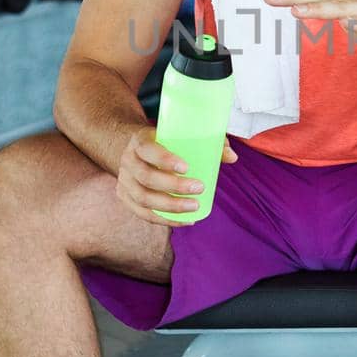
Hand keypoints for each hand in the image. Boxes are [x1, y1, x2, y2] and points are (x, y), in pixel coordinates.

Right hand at [115, 129, 235, 227]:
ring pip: (144, 198)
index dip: (165, 160)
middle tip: (199, 188)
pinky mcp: (125, 198)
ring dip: (170, 206)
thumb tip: (232, 157)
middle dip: (174, 187)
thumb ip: (208, 142)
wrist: (136, 150)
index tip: (187, 168)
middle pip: (147, 178)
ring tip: (194, 207)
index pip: (149, 150)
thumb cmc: (165, 142)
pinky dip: (165, 220)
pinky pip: (143, 213)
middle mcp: (128, 161)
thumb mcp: (180, 135)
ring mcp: (124, 181)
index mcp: (140, 141)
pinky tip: (185, 221)